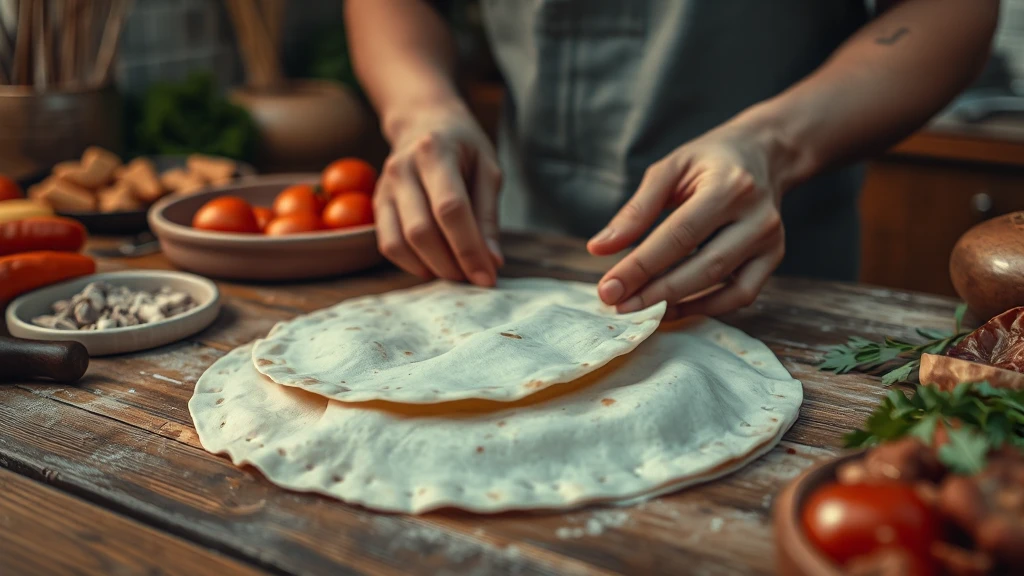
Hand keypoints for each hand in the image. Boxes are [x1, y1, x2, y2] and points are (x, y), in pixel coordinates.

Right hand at [374, 102, 502, 285]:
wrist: (423, 121)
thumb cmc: (463, 146)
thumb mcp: (488, 170)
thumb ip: (488, 216)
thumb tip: (492, 262)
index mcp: (435, 151)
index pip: (451, 209)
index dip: (469, 248)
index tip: (488, 276)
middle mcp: (403, 168)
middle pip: (422, 230)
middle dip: (452, 263)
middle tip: (475, 278)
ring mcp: (385, 186)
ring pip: (401, 242)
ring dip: (432, 267)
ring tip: (458, 273)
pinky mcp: (377, 203)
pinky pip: (388, 244)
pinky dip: (411, 264)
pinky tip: (434, 265)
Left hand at [587, 122, 787, 319]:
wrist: (763, 154)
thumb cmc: (708, 161)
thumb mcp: (669, 170)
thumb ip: (636, 210)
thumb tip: (598, 248)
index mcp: (729, 187)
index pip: (679, 236)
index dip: (641, 266)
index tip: (608, 288)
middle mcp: (757, 216)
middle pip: (703, 266)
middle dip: (656, 293)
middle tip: (618, 306)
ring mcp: (771, 240)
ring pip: (724, 286)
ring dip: (678, 304)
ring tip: (639, 311)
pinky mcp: (774, 257)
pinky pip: (741, 295)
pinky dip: (707, 307)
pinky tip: (673, 308)